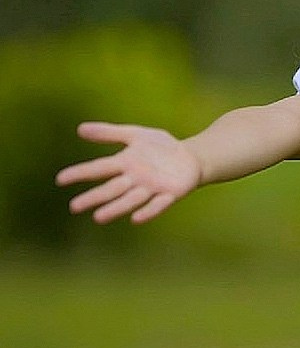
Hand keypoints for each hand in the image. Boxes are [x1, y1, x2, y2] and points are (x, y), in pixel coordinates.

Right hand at [55, 122, 201, 223]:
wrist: (191, 158)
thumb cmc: (161, 148)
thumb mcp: (137, 135)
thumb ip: (110, 133)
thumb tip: (80, 129)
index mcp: (125, 163)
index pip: (99, 168)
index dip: (80, 173)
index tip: (60, 179)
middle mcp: (135, 179)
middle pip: (111, 189)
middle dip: (94, 197)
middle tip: (74, 207)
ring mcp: (152, 188)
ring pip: (130, 200)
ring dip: (116, 208)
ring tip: (98, 218)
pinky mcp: (170, 194)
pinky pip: (158, 205)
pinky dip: (148, 211)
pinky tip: (136, 219)